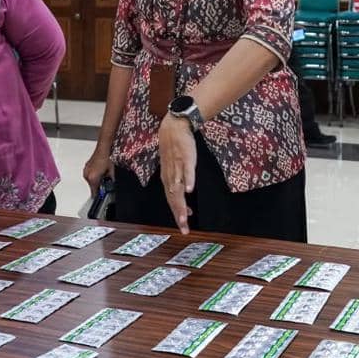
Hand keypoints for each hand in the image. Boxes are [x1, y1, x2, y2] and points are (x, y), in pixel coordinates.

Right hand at [82, 150, 114, 198]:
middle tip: (105, 181)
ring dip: (95, 180)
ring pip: (90, 180)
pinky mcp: (86, 166)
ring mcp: (86, 170)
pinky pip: (89, 174)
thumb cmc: (107, 158)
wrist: (104, 148)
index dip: (98, 194)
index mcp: (92, 178)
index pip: (94, 192)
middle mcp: (87, 175)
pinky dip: (94, 174)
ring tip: (103, 173)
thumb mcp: (111, 172)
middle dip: (98, 186)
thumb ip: (109, 181)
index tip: (101, 196)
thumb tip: (110, 184)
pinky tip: (100, 170)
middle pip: (92, 186)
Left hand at [158, 114, 195, 234]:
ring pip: (179, 188)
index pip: (171, 202)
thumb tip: (187, 203)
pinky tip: (190, 190)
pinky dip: (188, 180)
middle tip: (184, 228)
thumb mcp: (176, 170)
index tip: (183, 229)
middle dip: (179, 215)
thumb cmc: (175, 151)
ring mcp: (177, 167)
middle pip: (174, 199)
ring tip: (186, 217)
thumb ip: (180, 187)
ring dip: (182, 203)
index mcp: (167, 180)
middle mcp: (170, 176)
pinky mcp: (185, 158)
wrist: (173, 129)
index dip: (177, 215)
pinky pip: (187, 171)